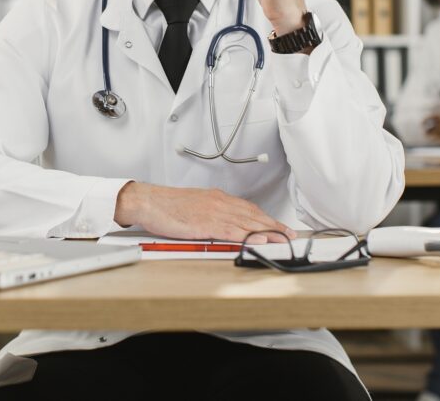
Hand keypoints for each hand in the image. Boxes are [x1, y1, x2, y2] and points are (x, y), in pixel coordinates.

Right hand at [113, 181, 293, 243]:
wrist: (148, 201)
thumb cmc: (166, 205)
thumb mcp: (194, 205)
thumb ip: (211, 214)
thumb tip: (223, 225)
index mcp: (217, 198)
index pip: (248, 208)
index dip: (266, 218)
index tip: (279, 226)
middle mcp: (219, 203)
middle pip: (253, 215)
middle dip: (274, 225)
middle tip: (290, 234)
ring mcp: (213, 213)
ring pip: (247, 222)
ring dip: (268, 231)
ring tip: (284, 239)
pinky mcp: (205, 224)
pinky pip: (231, 231)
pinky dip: (248, 236)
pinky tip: (261, 240)